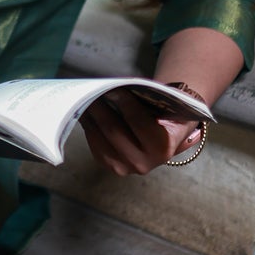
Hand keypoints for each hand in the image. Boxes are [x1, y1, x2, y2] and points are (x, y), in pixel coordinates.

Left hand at [81, 91, 202, 176]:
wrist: (170, 136)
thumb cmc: (170, 115)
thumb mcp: (172, 106)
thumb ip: (154, 99)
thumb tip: (122, 86)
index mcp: (162, 147)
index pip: (138, 121)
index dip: (124, 102)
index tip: (113, 87)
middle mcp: (143, 163)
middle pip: (114, 131)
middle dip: (100, 108)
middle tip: (91, 89)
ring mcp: (124, 168)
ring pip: (99, 138)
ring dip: (89, 116)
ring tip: (82, 97)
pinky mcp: (109, 166)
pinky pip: (93, 143)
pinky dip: (88, 125)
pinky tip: (84, 111)